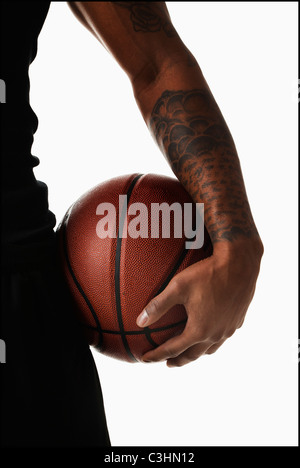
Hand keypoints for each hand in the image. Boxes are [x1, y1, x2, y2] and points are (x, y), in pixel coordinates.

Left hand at [136, 240, 262, 366]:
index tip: (145, 359)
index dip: (156, 355)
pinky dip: (211, 342)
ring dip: (196, 353)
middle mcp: (215, 335)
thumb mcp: (178, 287)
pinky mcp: (238, 321)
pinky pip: (222, 338)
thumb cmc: (207, 273)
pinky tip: (209, 333)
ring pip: (210, 350)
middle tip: (166, 362)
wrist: (240, 263)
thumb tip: (140, 322)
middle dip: (177, 360)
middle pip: (192, 355)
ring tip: (187, 352)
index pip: (172, 350)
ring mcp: (228, 329)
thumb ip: (158, 306)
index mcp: (199, 330)